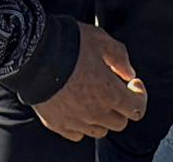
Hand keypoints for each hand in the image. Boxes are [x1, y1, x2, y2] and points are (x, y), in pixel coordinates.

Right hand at [33, 23, 147, 142]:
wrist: (33, 53)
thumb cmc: (70, 44)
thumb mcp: (101, 40)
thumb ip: (120, 58)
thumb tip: (129, 73)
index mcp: (111, 94)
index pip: (137, 109)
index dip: (139, 95)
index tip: (132, 83)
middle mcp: (96, 113)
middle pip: (119, 122)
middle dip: (121, 106)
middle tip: (113, 89)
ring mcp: (75, 121)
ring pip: (99, 131)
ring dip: (102, 117)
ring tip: (94, 98)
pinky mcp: (57, 124)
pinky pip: (77, 134)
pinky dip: (81, 124)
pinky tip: (77, 107)